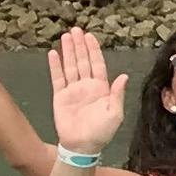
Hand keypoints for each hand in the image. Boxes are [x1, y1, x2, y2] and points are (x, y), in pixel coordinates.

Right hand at [48, 29, 127, 155]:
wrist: (82, 146)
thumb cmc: (101, 132)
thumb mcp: (115, 113)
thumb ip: (117, 94)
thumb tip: (123, 76)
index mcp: (101, 89)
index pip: (97, 64)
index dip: (93, 50)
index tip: (90, 36)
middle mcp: (86, 86)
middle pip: (82, 61)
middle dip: (80, 45)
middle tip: (75, 30)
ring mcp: (72, 90)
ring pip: (70, 66)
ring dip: (68, 51)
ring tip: (65, 36)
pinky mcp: (60, 96)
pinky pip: (57, 78)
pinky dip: (55, 66)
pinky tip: (53, 53)